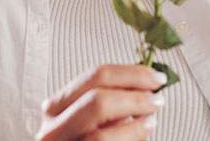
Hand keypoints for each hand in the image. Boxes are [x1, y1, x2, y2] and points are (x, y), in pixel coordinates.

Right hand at [36, 64, 165, 140]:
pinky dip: (130, 136)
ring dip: (134, 126)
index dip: (132, 74)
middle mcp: (52, 129)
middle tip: (157, 100)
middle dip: (135, 98)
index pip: (96, 76)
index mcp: (56, 107)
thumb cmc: (89, 138)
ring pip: (100, 134)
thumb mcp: (92, 118)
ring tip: (151, 120)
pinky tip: (143, 133)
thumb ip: (112, 100)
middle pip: (97, 101)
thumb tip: (147, 83)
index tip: (156, 78)